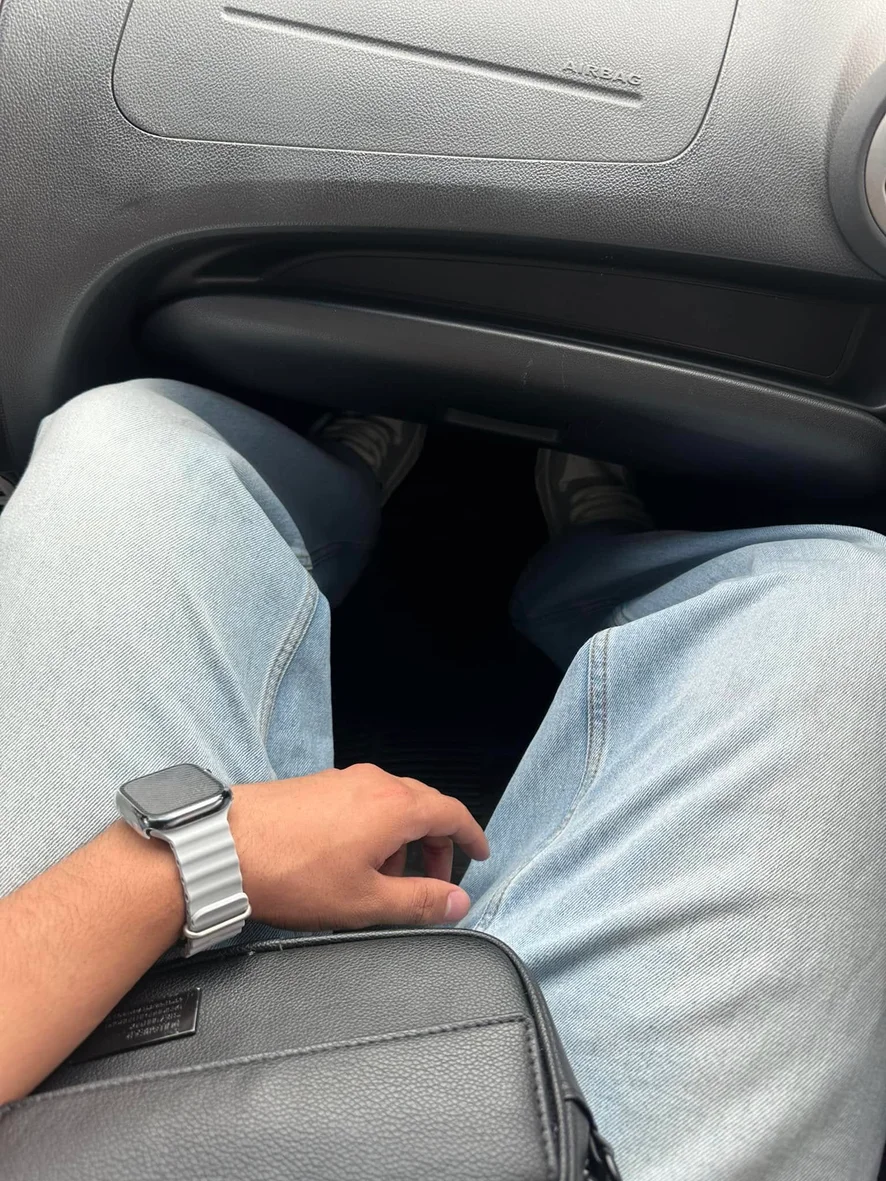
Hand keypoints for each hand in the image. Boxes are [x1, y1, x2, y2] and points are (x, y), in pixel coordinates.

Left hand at [230, 764, 489, 930]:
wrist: (224, 847)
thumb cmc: (290, 873)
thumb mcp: (366, 901)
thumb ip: (419, 901)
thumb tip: (457, 903)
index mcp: (395, 806)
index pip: (451, 812)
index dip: (471, 836)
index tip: (479, 854)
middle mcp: (374, 783)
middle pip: (424, 806)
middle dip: (437, 843)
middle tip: (436, 880)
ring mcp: (344, 780)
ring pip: (393, 803)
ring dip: (403, 838)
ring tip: (388, 879)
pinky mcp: (319, 786)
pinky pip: (365, 801)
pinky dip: (376, 828)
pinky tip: (354, 861)